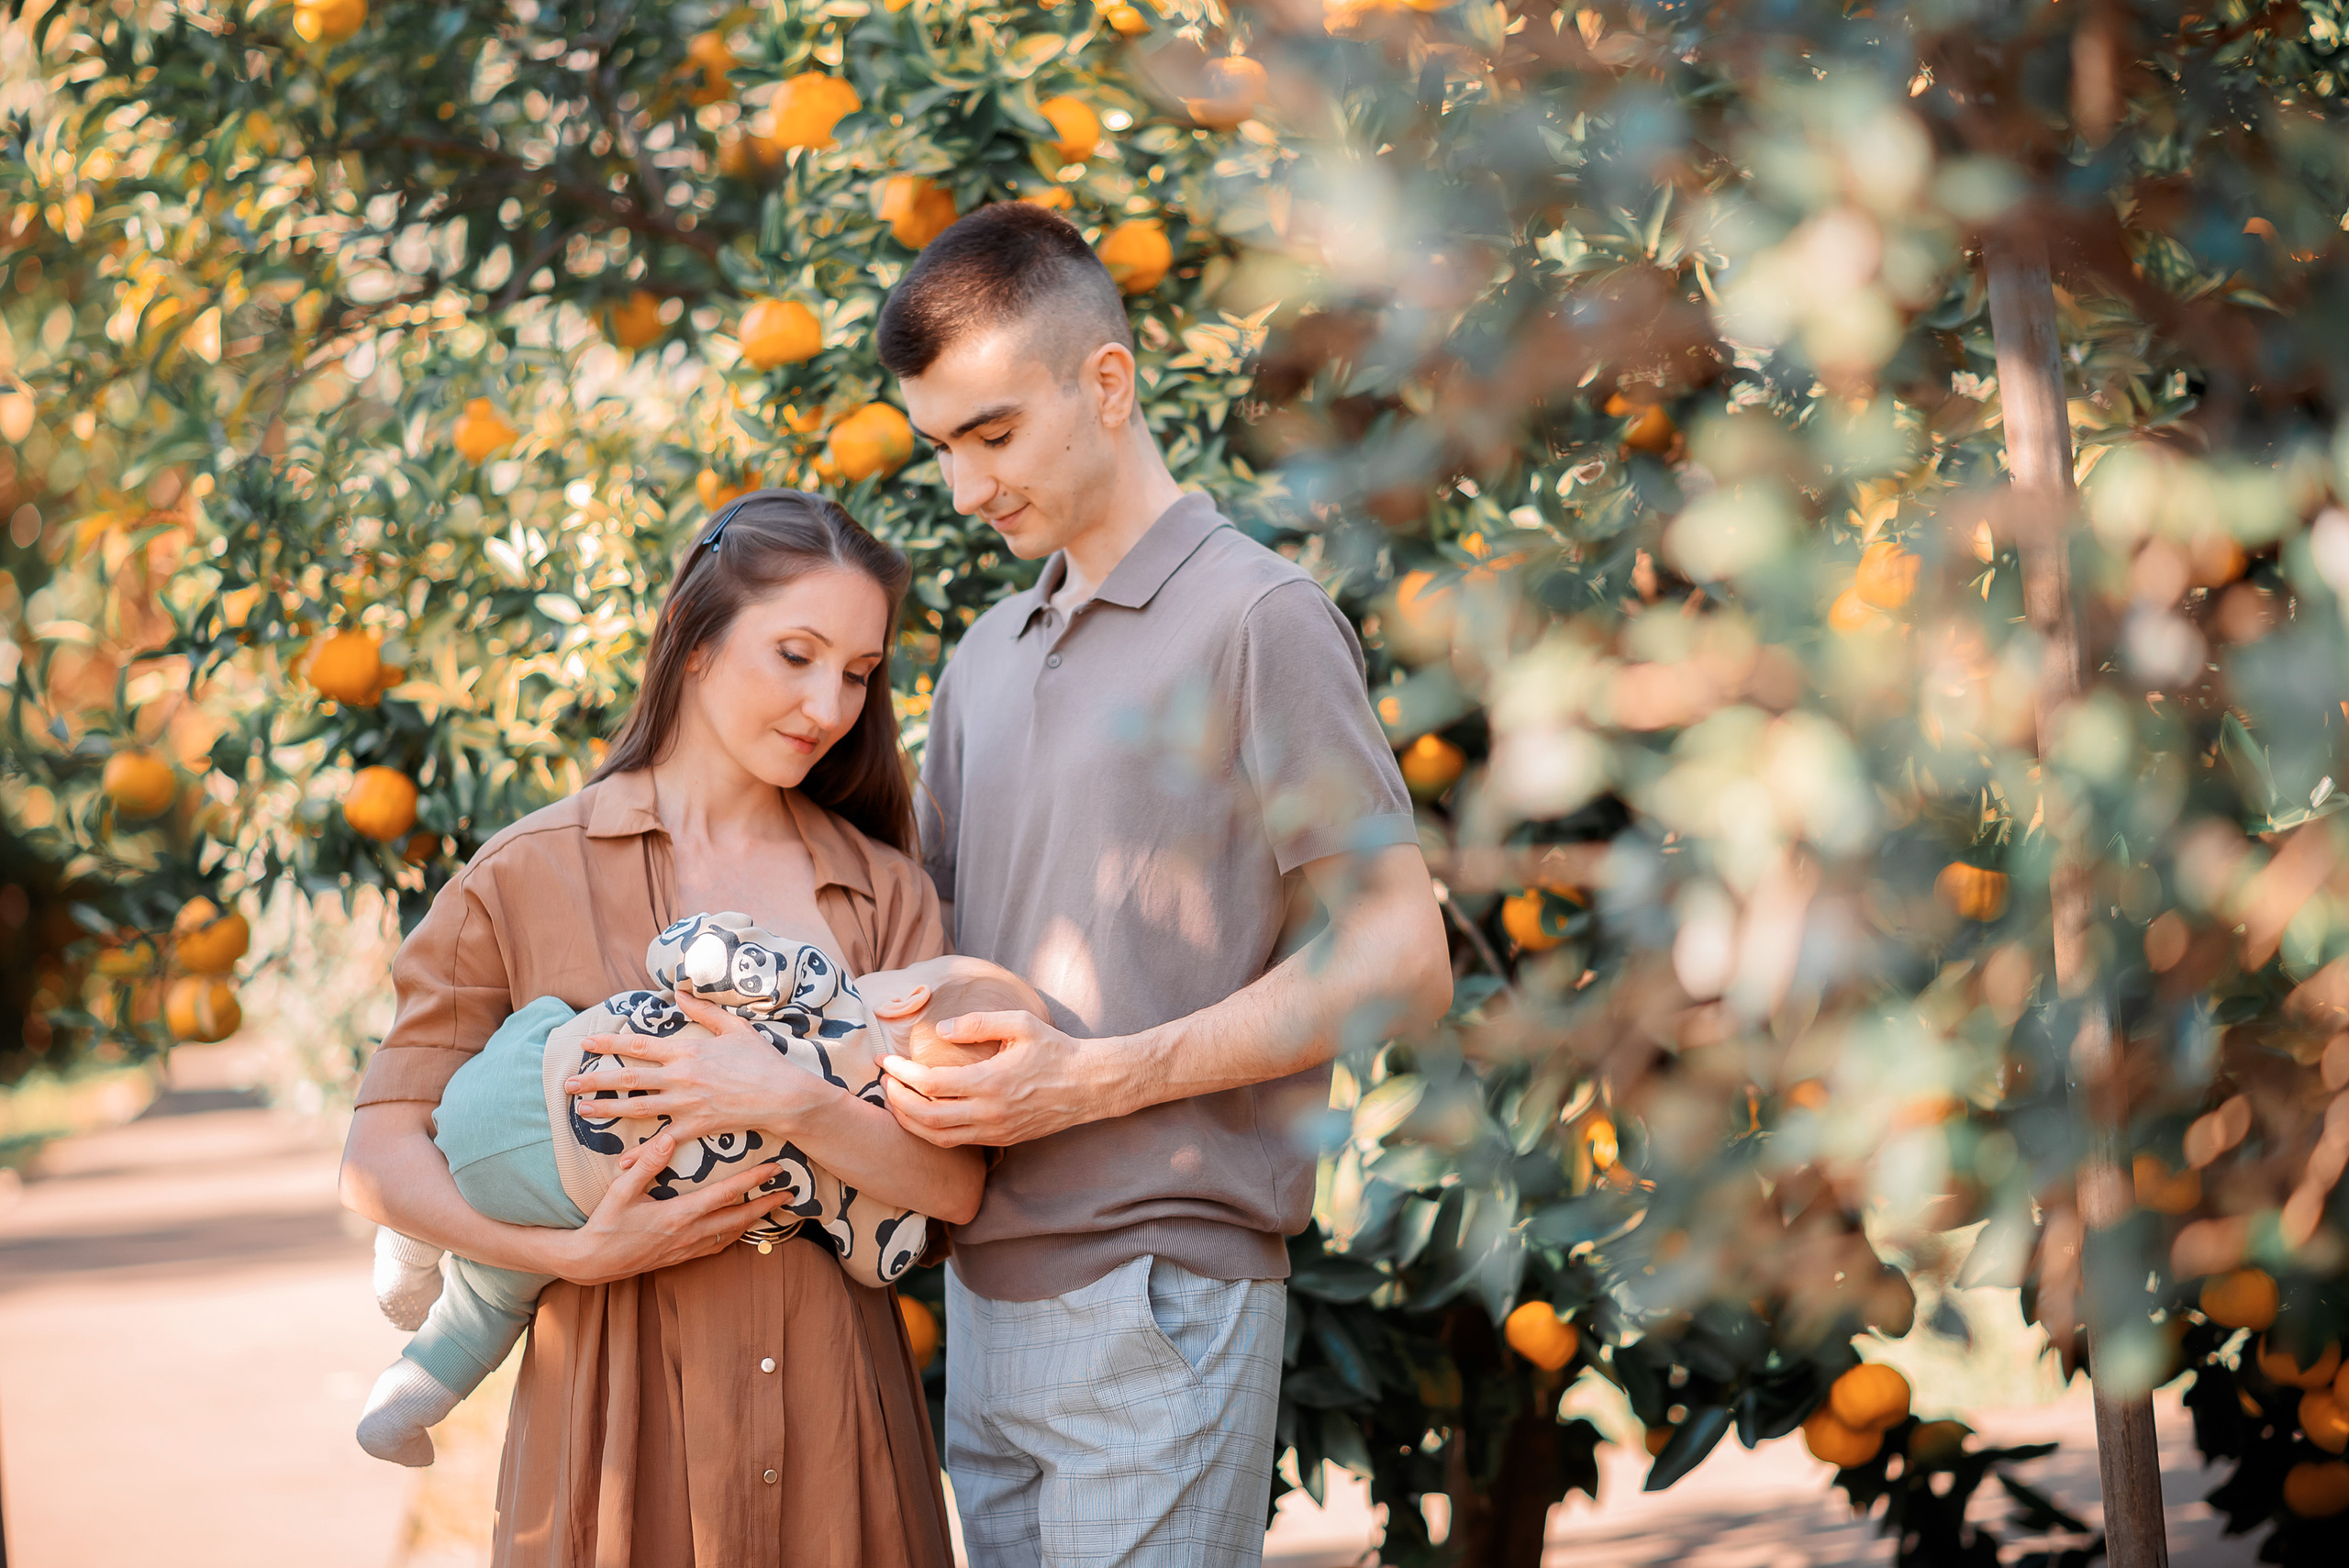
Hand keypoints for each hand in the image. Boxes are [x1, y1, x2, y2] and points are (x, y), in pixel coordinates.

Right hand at [554, 1130, 781, 1285]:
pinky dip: (735, 1237)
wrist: (593, 1263)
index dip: (753, 1181)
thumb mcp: (621, 1190)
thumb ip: (647, 1164)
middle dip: (767, 1205)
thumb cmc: (606, 1224)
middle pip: (739, 1219)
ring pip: (732, 1236)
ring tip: (773, 1209)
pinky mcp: (682, 1259)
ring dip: (755, 1222)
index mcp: (679, 1214)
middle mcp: (690, 1234)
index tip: (775, 1170)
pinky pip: (717, 1248)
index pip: (726, 1195)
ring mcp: (688, 1249)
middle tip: (791, 1193)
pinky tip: (741, 1230)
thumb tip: (669, 1137)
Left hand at [561, 993, 833, 1142]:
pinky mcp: (697, 1126)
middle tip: (568, 1084)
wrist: (783, 1095)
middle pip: (628, 1078)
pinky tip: (621, 1161)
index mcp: (687, 1051)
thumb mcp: (735, 1028)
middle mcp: (680, 1077)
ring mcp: (687, 1104)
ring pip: (638, 1107)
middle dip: (595, 1080)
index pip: (639, 1046)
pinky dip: (642, 1153)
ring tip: (583, 1110)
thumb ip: (704, 1011)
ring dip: (607, 1109)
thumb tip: (679, 993)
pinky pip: (664, 1141)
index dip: (609, 1043)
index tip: (586, 1043)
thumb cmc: (762, 1060)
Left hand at [878, 1009, 1121, 1147]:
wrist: (1089, 1085)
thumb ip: (979, 1023)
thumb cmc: (1056, 1050)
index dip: (901, 1073)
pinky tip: (923, 1114)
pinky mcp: (1001, 1139)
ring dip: (909, 1121)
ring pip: (937, 1137)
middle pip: (925, 1117)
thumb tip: (941, 1031)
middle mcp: (989, 1112)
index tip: (886, 1060)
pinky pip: (956, 1142)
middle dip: (896, 1100)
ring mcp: (995, 1130)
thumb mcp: (1021, 1024)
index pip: (930, 1083)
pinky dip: (931, 1132)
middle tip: (884, 1081)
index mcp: (990, 1082)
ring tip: (895, 1099)